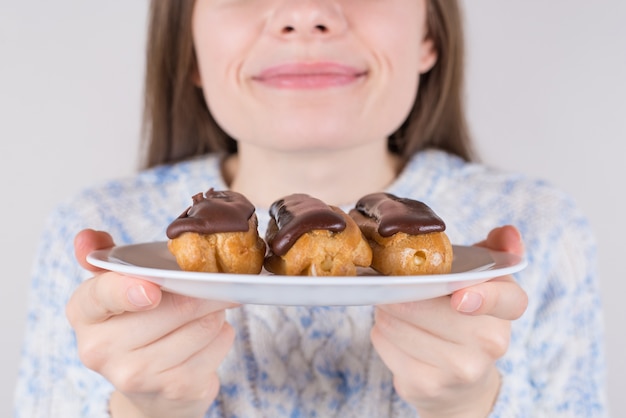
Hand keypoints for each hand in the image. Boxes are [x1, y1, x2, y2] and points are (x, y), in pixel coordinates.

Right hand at [66, 229, 236, 417]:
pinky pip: (218, 344)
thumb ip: (104, 258)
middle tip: (211, 281)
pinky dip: (222, 333)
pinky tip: (207, 337)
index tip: (152, 291)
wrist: (148, 390)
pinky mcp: (175, 389)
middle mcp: (102, 349)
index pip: (102, 296)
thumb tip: (87, 236)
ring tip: (203, 311)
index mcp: (84, 312)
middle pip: (175, 306)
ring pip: (203, 324)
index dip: (127, 292)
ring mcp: (138, 375)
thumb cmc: (136, 323)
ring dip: (215, 310)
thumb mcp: (115, 289)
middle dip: (203, 288)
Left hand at [371, 225, 527, 417]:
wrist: (460, 385)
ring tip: (395, 306)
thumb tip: (507, 231)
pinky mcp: (424, 385)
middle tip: (394, 281)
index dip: (486, 298)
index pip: (508, 301)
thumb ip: (495, 252)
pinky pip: (384, 343)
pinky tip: (393, 331)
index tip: (459, 297)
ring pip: (399, 324)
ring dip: (386, 309)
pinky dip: (380, 331)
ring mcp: (458, 370)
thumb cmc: (466, 319)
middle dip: (402, 290)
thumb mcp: (483, 283)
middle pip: (430, 308)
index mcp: (506, 312)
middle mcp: (490, 344)